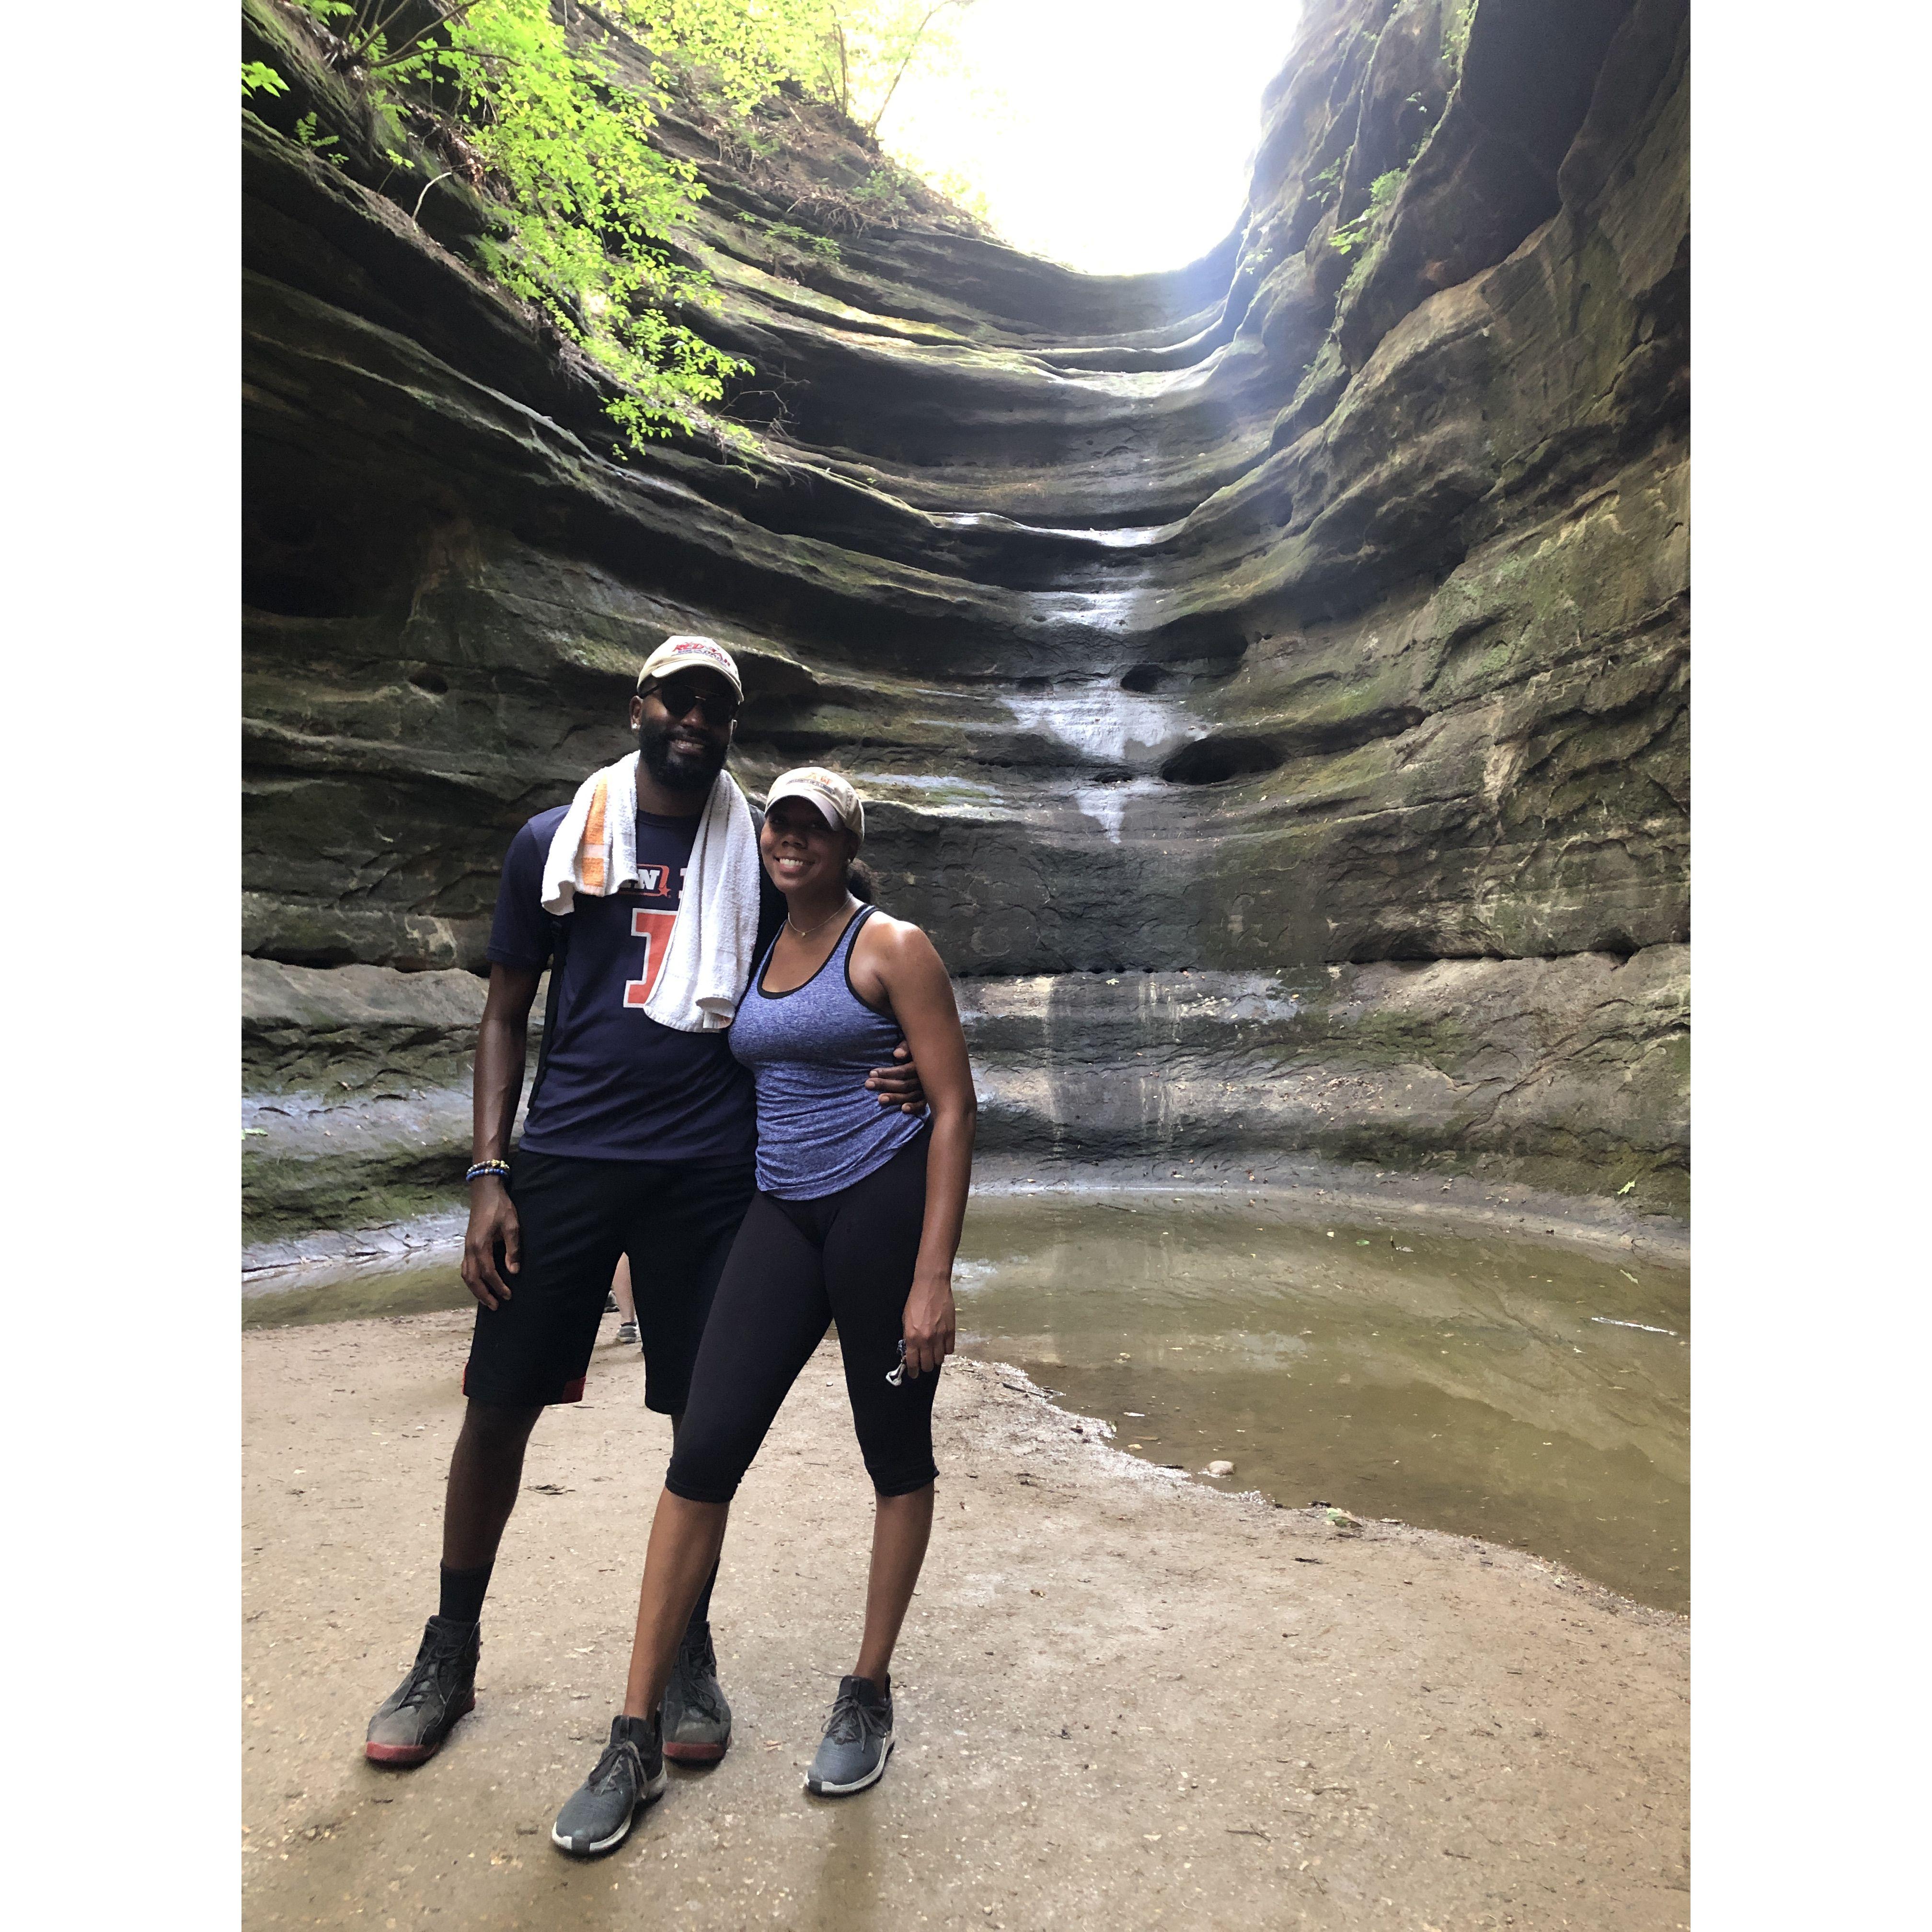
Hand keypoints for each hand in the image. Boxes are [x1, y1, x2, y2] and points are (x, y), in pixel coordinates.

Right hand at [462, 1179, 521, 1310]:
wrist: (485, 1191)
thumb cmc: (500, 1207)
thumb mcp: (511, 1225)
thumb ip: (513, 1249)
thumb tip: (514, 1271)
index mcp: (480, 1245)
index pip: (488, 1273)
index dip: (498, 1286)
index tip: (508, 1295)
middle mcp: (470, 1249)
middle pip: (472, 1279)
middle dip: (483, 1294)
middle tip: (496, 1306)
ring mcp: (466, 1247)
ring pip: (466, 1275)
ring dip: (475, 1289)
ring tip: (487, 1300)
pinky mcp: (468, 1245)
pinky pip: (466, 1268)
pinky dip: (471, 1279)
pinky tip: (480, 1284)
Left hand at [865, 1039, 927, 1114]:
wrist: (941, 1059)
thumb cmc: (922, 1051)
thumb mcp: (915, 1045)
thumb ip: (906, 1047)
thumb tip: (896, 1055)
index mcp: (920, 1065)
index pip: (903, 1071)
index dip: (887, 1073)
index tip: (871, 1073)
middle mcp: (925, 1079)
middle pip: (904, 1084)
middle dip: (885, 1084)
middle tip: (868, 1084)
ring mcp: (927, 1090)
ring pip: (910, 1096)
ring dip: (895, 1098)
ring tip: (879, 1099)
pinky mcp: (929, 1098)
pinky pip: (922, 1105)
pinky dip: (914, 1107)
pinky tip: (903, 1109)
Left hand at [900, 1272, 955, 1378]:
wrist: (931, 1286)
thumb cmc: (915, 1300)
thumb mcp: (905, 1319)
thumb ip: (908, 1336)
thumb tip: (910, 1350)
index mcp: (912, 1337)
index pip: (913, 1362)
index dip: (913, 1371)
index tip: (913, 1374)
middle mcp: (926, 1340)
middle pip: (927, 1365)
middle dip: (925, 1367)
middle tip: (924, 1364)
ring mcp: (940, 1336)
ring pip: (939, 1359)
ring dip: (935, 1359)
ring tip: (933, 1354)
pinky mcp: (951, 1331)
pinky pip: (950, 1349)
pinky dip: (946, 1350)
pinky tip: (942, 1346)